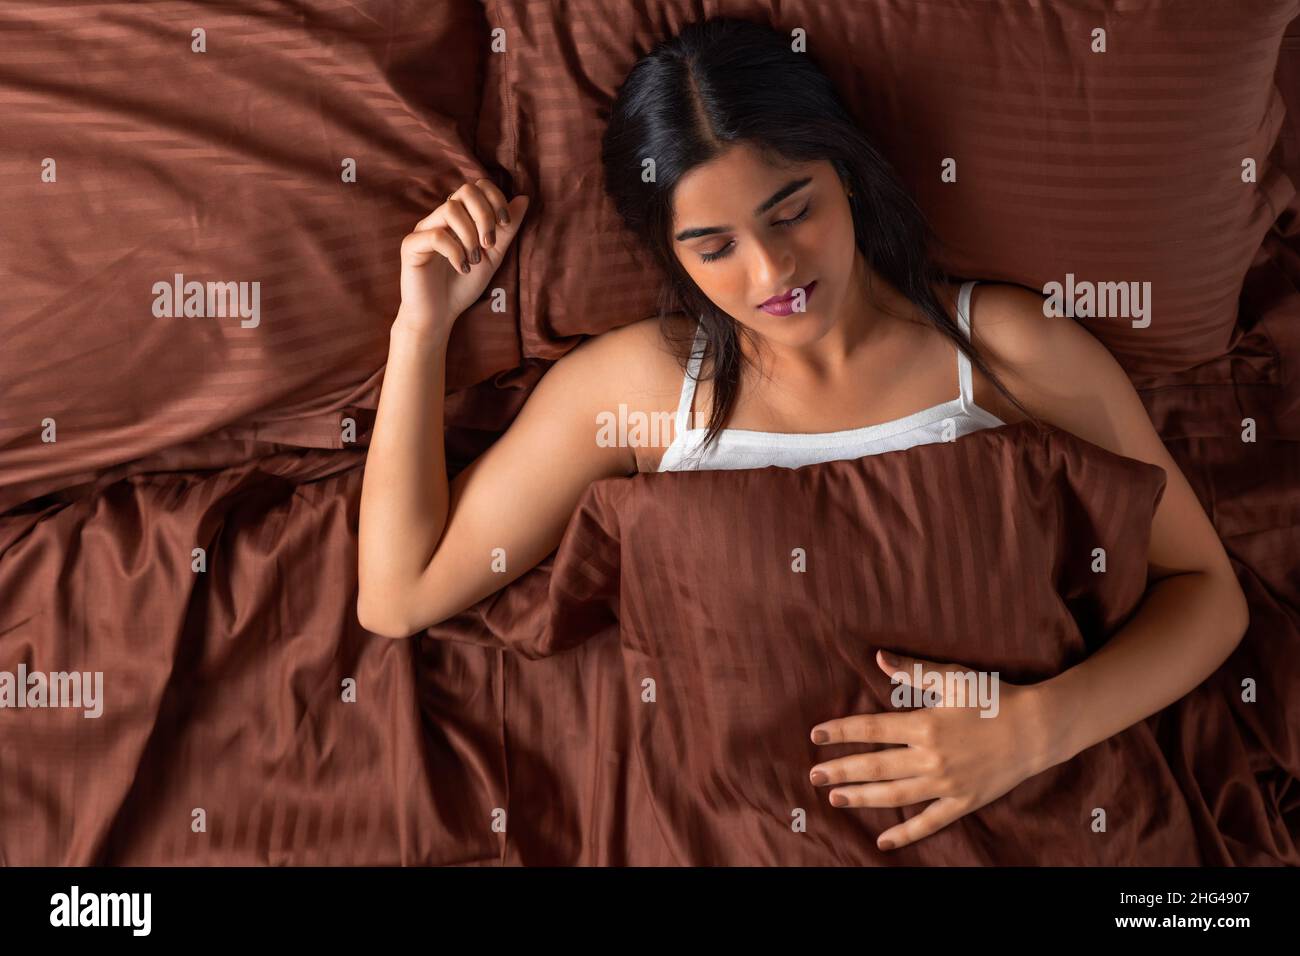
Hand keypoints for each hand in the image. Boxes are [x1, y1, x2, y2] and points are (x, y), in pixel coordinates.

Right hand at [396, 179, 529, 337]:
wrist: (440, 315)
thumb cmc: (463, 285)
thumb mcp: (493, 256)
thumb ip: (507, 229)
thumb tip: (524, 199)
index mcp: (459, 217)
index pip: (478, 187)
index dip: (495, 199)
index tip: (505, 224)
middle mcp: (440, 218)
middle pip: (465, 191)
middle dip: (485, 215)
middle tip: (489, 244)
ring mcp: (424, 229)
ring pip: (450, 209)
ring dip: (470, 235)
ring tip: (474, 260)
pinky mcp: (411, 245)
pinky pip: (436, 235)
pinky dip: (455, 252)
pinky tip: (461, 269)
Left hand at [808, 649, 1054, 851]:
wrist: (1038, 729)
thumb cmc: (994, 698)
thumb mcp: (953, 677)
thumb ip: (913, 671)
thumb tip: (877, 658)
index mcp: (925, 724)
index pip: (871, 728)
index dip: (841, 731)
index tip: (816, 735)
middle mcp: (931, 758)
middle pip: (875, 766)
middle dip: (841, 770)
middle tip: (813, 775)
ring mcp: (946, 784)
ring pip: (894, 795)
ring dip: (862, 797)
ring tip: (835, 798)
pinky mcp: (963, 803)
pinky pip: (929, 822)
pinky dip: (905, 834)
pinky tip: (882, 841)